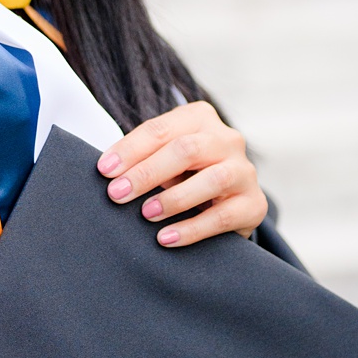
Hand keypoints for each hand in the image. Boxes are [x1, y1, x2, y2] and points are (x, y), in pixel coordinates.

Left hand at [97, 100, 266, 247]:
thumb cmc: (181, 176)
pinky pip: (223, 216)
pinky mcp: (254, 204)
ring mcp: (245, 171)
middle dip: (147, 173)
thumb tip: (108, 173)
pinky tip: (166, 238)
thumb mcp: (162, 160)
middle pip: (187, 149)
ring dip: (174, 198)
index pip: (161, 129)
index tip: (103, 171)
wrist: (225, 204)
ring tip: (146, 214)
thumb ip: (142, 159)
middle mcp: (228, 139)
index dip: (130, 150)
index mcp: (200, 119)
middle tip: (117, 194)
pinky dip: (192, 229)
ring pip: (213, 179)